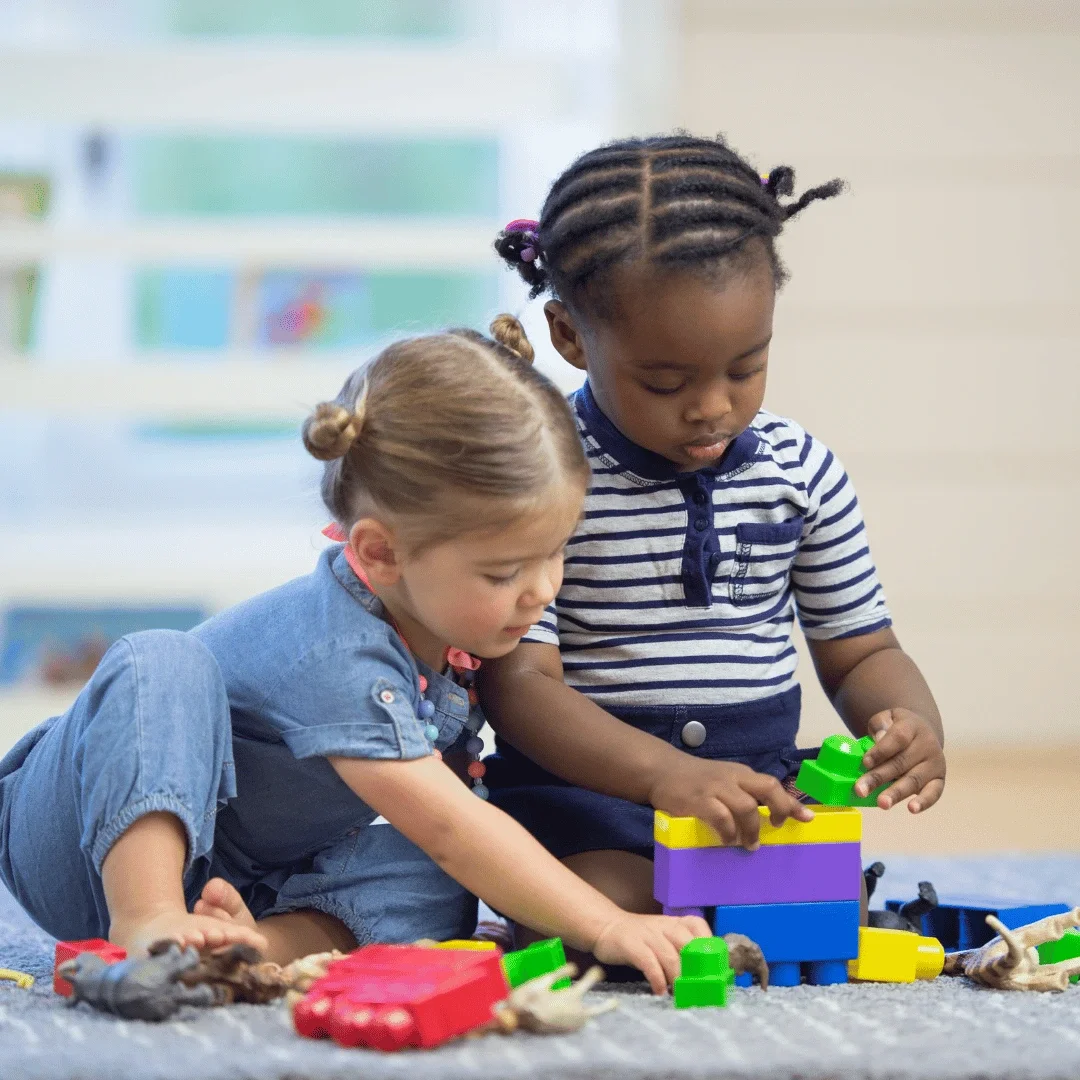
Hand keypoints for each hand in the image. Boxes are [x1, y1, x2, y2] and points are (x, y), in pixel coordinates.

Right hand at [592, 912, 710, 994]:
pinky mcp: (631, 944)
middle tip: (698, 990)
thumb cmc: (641, 939)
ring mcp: (647, 934)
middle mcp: (664, 925)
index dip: (709, 946)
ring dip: (678, 979)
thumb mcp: (663, 939)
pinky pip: (649, 963)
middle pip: (688, 945)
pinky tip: (660, 991)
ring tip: (679, 995)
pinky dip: (658, 980)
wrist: (607, 927)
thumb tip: (705, 976)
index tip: (714, 968)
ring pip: (671, 956)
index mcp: (674, 922)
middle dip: (696, 970)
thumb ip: (681, 952)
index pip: (698, 926)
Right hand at [649, 756, 812, 849]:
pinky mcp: (699, 800)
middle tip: (777, 828)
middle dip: (780, 810)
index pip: (772, 785)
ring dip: (752, 829)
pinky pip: (721, 817)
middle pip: (767, 788)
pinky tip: (726, 840)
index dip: (792, 803)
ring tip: (749, 844)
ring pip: (746, 806)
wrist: (662, 770)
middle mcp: (732, 778)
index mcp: (741, 774)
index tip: (808, 818)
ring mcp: (716, 788)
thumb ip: (744, 793)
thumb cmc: (697, 780)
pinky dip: (728, 831)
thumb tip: (769, 817)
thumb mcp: (724, 780)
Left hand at [855, 708, 945, 811]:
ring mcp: (935, 763)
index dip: (880, 751)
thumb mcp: (886, 718)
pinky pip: (933, 793)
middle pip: (901, 763)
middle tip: (860, 790)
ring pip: (913, 780)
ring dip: (896, 793)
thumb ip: (880, 726)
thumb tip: (878, 740)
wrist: (921, 732)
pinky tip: (912, 809)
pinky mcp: (939, 780)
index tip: (865, 763)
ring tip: (882, 803)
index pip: (897, 738)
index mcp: (912, 727)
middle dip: (878, 778)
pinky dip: (924, 802)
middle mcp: (927, 745)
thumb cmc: (896, 728)